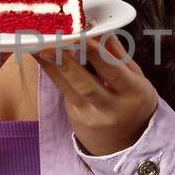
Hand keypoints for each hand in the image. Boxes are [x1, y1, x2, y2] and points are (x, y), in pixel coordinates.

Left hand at [30, 33, 158, 156]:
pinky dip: (52, 72)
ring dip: (52, 66)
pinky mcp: (75, 116)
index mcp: (134, 94)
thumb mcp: (137, 79)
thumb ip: (120, 56)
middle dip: (67, 63)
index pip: (114, 72)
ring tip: (37, 46)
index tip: (83, 36)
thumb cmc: (133, 101)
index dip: (98, 55)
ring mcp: (91, 116)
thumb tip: (104, 31)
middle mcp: (112, 108)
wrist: (127, 143)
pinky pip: (63, 91)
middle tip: (50, 44)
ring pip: (69, 88)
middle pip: (86, 85)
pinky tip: (40, 56)